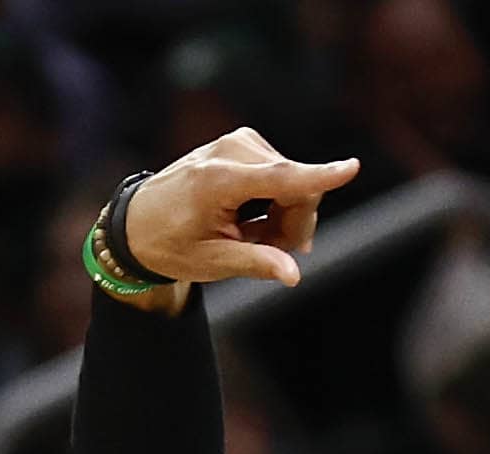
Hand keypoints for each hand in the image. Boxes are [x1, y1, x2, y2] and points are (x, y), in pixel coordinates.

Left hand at [117, 129, 358, 295]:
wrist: (137, 221)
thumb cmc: (169, 244)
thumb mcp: (209, 263)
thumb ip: (255, 263)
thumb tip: (294, 275)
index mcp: (218, 181)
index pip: (279, 179)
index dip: (319, 178)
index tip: (352, 167)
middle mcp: (231, 152)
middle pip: (297, 188)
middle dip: (293, 224)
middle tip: (267, 252)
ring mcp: (240, 141)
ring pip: (295, 182)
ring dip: (283, 215)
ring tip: (250, 236)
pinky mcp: (245, 141)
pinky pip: (284, 173)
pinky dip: (276, 200)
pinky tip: (252, 219)